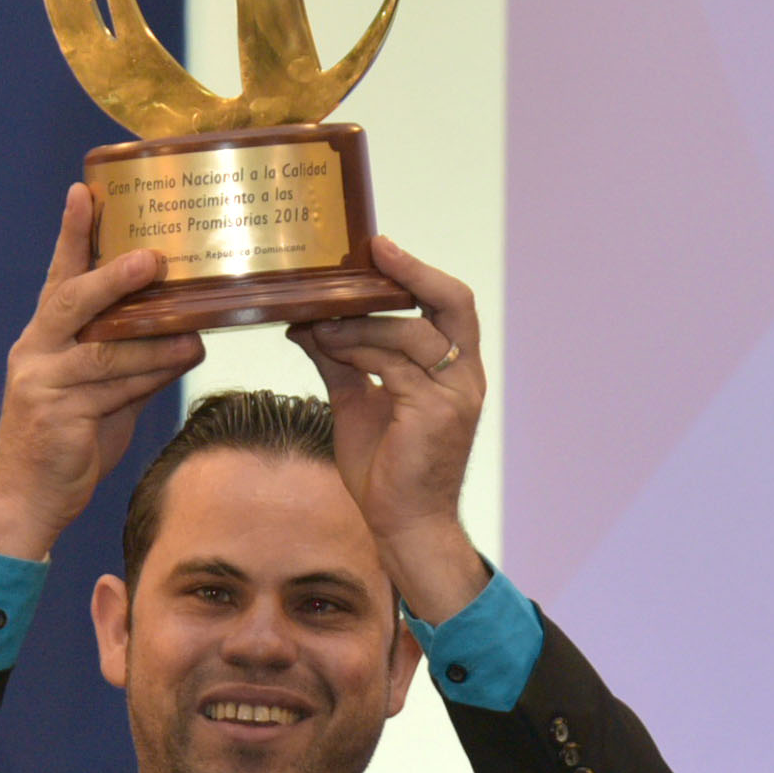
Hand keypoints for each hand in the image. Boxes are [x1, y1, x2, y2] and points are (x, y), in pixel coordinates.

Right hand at [0, 187, 203, 561]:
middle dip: (113, 276)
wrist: (29, 498)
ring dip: (154, 337)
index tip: (84, 191)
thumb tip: (180, 335)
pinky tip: (184, 362)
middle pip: (73, 302)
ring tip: (195, 327)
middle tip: (151, 256)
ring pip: (105, 350)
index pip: (59, 278)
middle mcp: (36, 352)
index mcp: (42, 338)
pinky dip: (152, 374)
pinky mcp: (58, 416)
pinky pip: (113, 389)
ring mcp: (43, 383)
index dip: (72, 234)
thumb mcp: (101, 393)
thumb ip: (129, 361)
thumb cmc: (68, 442)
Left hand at [287, 236, 489, 620]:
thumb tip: (308, 323)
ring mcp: (455, 394)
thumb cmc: (387, 470)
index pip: (451, 304)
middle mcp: (465, 377)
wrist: (404, 525)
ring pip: (407, 334)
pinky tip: (322, 344)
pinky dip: (354, 348)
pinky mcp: (435, 412)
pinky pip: (392, 364)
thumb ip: (343, 360)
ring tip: (315, 321)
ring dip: (357, 323)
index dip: (420, 272)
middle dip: (408, 274)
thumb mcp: (359, 402)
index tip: (378, 248)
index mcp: (457, 370)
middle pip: (448, 303)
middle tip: (366, 255)